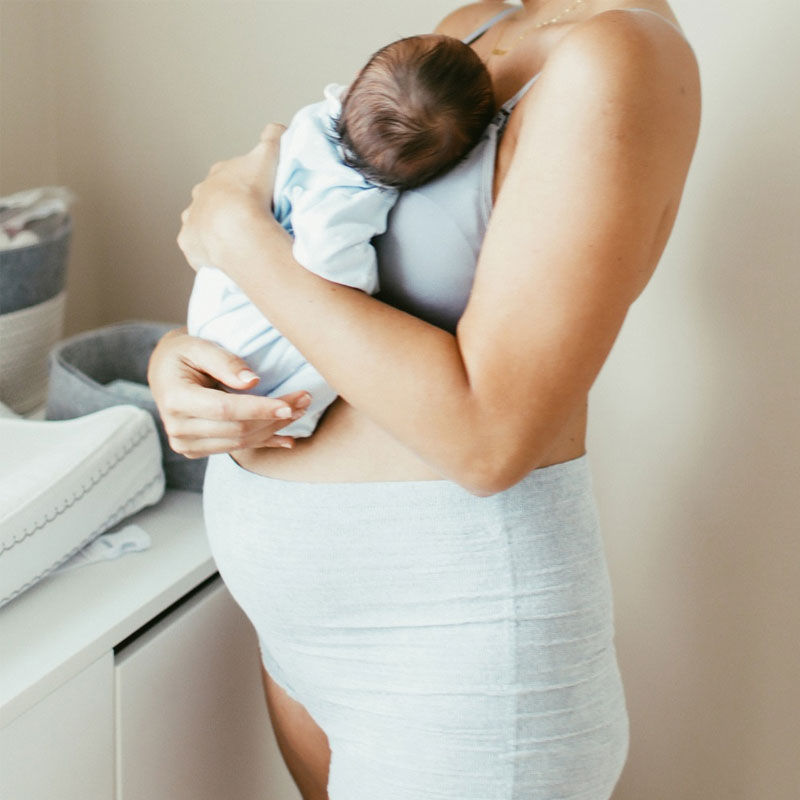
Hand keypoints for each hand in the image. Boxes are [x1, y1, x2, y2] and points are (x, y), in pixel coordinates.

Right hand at [147, 328, 310, 457]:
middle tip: (304, 400)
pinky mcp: (197, 450)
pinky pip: (237, 448)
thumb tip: (252, 381)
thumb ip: (224, 362)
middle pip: (238, 428)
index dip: (260, 408)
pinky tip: (287, 439)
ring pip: (241, 442)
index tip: (289, 405)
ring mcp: (186, 443)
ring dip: (274, 429)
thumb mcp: (198, 346)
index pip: (225, 409)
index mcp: (175, 399)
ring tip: (300, 411)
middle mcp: (178, 427)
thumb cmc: (183, 353)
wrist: (164, 372)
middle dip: (275, 417)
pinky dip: (264, 443)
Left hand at [177, 123, 286, 271]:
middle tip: (247, 219)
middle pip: (211, 199)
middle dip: (225, 207)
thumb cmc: (252, 193)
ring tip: (235, 239)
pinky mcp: (190, 243)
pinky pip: (198, 248)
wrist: (237, 228)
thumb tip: (276, 128)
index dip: (242, 185)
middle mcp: (199, 195)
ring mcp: (192, 220)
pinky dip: (208, 251)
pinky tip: (223, 256)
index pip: (228, 176)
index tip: (255, 195)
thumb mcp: (268, 155)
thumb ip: (272, 138)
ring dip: (214, 229)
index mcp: (218, 175)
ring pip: (201, 222)